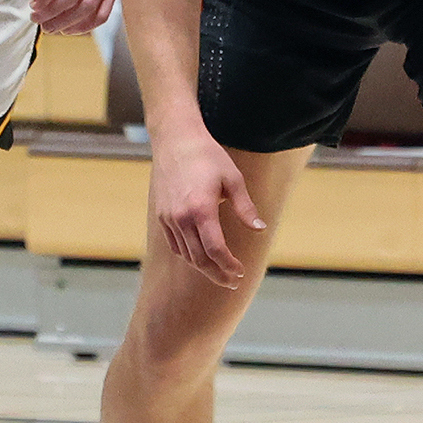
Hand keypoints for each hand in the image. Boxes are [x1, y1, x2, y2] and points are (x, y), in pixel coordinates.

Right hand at [152, 133, 266, 286]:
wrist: (175, 140)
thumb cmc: (208, 156)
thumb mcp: (233, 179)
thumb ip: (245, 207)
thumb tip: (260, 229)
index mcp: (201, 209)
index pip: (215, 249)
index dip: (229, 265)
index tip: (241, 272)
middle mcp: (181, 217)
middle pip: (199, 258)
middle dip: (217, 274)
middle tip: (233, 282)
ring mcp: (168, 218)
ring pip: (186, 254)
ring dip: (203, 268)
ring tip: (220, 273)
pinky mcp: (161, 215)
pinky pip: (175, 245)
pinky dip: (188, 256)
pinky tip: (201, 258)